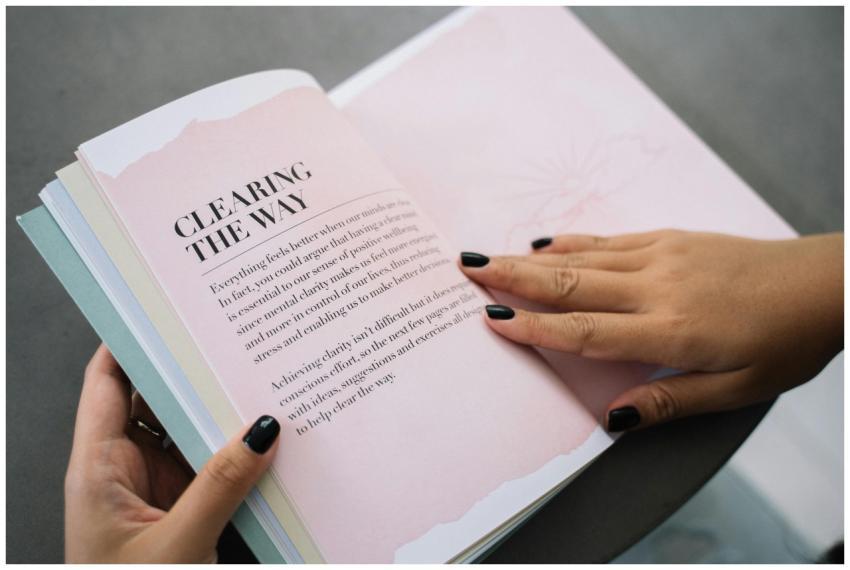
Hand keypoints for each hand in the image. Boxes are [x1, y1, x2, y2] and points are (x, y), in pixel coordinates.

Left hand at [65, 344, 280, 562]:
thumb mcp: (177, 545)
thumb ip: (220, 488)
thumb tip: (262, 433)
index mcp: (97, 470)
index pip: (107, 384)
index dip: (131, 342)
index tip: (167, 312)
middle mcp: (121, 471)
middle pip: (152, 401)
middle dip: (190, 373)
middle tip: (230, 342)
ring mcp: (152, 490)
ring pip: (183, 433)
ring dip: (216, 416)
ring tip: (255, 388)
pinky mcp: (179, 510)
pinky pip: (206, 466)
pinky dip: (231, 452)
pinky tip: (261, 441)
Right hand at [459, 230, 842, 430]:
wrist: (823, 285)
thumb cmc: (783, 342)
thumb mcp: (735, 389)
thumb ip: (668, 401)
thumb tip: (612, 419)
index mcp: (670, 330)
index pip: (585, 329)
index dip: (534, 327)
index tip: (491, 320)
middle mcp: (657, 286)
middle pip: (570, 282)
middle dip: (512, 277)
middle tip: (465, 270)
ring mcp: (662, 256)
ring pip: (582, 257)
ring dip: (531, 257)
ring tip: (489, 255)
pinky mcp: (670, 239)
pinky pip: (609, 240)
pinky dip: (572, 243)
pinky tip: (546, 244)